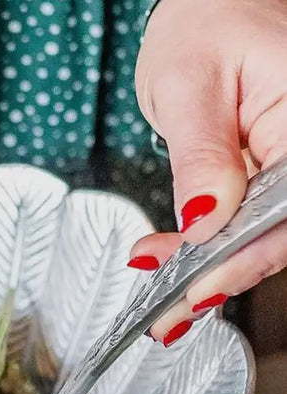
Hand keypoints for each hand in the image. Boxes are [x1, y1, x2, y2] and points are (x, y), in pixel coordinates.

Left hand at [131, 0, 286, 343]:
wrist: (211, 4)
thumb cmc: (207, 20)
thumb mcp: (190, 86)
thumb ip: (201, 156)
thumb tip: (203, 222)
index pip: (285, 211)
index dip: (243, 259)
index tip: (196, 289)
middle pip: (278, 233)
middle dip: (220, 279)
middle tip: (167, 316)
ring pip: (263, 236)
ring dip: (212, 275)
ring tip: (165, 310)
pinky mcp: (272, 176)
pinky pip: (249, 222)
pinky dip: (211, 253)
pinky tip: (176, 275)